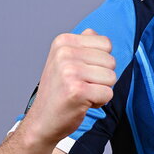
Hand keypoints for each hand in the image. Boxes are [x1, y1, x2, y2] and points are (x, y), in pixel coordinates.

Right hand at [21, 28, 116, 145]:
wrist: (42, 121)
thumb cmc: (58, 92)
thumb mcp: (64, 61)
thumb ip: (82, 46)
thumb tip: (95, 32)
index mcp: (63, 41)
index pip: (106, 43)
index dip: (101, 62)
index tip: (82, 72)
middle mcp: (65, 53)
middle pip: (111, 60)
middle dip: (102, 77)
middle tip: (81, 86)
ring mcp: (70, 71)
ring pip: (111, 77)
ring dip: (101, 90)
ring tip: (82, 94)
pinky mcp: (77, 91)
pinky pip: (108, 94)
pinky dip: (99, 102)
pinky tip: (82, 103)